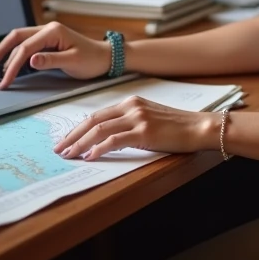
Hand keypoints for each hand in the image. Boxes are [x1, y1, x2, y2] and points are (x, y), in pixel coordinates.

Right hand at [0, 22, 110, 88]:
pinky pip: (26, 44)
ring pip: (19, 40)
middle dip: (0, 52)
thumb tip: (30, 60)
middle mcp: (47, 29)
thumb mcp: (73, 62)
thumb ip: (50, 60)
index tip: (5, 81)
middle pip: (16, 37)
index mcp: (53, 31)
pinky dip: (15, 53)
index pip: (25, 48)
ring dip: (6, 53)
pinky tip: (10, 64)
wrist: (105, 57)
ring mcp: (46, 34)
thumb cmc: (92, 60)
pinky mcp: (47, 41)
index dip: (12, 65)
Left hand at [55, 96, 216, 161]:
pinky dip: (98, 148)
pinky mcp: (144, 132)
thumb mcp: (150, 119)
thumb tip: (108, 139)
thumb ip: (130, 124)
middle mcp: (131, 107)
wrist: (199, 127)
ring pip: (99, 130)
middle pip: (93, 120)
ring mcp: (137, 118)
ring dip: (80, 143)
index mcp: (130, 102)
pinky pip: (114, 140)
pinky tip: (90, 157)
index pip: (97, 115)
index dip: (78, 128)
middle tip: (59, 148)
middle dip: (73, 135)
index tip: (67, 139)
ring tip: (69, 155)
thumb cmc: (177, 127)